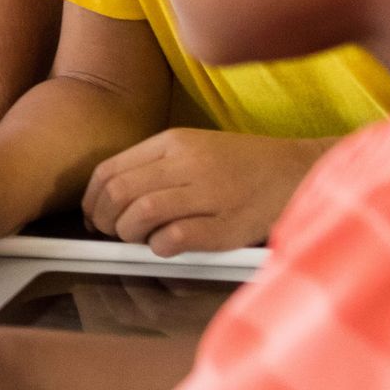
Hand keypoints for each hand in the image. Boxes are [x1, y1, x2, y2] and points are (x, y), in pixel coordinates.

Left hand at [83, 129, 318, 254]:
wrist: (298, 171)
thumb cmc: (241, 165)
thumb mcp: (192, 148)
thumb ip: (152, 167)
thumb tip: (107, 198)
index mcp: (172, 142)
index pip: (109, 171)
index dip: (92, 200)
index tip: (93, 216)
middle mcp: (187, 164)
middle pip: (119, 193)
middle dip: (105, 219)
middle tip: (112, 232)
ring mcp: (208, 194)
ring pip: (141, 213)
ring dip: (129, 234)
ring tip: (140, 239)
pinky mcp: (226, 226)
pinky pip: (174, 238)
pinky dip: (160, 247)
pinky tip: (167, 246)